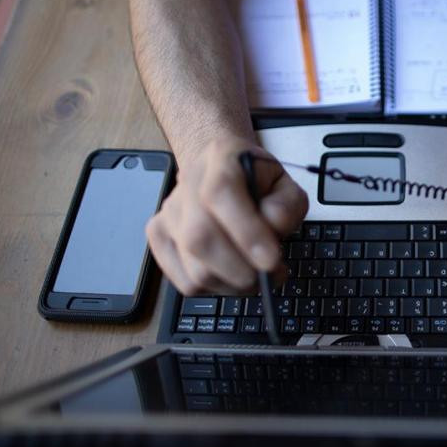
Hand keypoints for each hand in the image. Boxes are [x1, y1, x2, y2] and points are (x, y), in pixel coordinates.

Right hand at [146, 138, 307, 294]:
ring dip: (233, 284)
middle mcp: (188, 183)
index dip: (247, 232)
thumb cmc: (256, 181)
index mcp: (221, 157)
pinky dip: (216, 288)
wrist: (222, 171)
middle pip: (200, 238)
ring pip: (194, 269)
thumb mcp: (285, 184)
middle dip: (242, 271)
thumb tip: (273, 229)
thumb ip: (287, 205)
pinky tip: (232, 274)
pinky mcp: (159, 237)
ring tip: (255, 274)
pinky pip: (186, 282)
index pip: (222, 194)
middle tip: (271, 275)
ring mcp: (168, 211)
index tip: (272, 260)